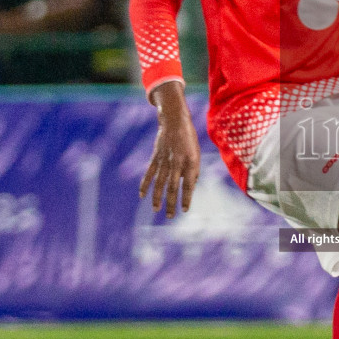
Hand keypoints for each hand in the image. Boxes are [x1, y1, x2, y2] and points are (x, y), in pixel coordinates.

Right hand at [139, 82, 200, 217]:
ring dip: (157, 198)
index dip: (187, 198)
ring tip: (156, 210)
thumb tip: (191, 186)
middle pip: (173, 187)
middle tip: (170, 216)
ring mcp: (165, 160)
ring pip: (160, 183)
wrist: (174, 121)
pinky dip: (145, 184)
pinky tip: (142, 195)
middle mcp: (177, 163)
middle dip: (171, 203)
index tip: (184, 210)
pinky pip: (149, 173)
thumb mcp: (197, 153)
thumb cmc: (189, 139)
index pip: (189, 185)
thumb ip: (194, 170)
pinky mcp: (156, 157)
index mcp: (191, 162)